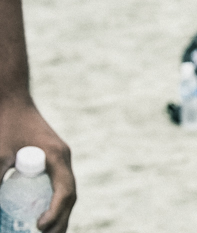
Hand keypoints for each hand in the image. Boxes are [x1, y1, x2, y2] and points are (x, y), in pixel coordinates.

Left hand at [0, 96, 75, 232]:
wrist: (9, 99)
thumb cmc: (3, 123)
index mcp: (57, 156)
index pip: (64, 191)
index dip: (55, 213)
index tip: (38, 227)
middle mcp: (62, 159)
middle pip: (68, 197)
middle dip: (60, 222)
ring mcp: (58, 160)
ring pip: (65, 193)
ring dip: (58, 215)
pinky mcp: (50, 160)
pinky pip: (56, 186)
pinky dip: (52, 204)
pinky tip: (38, 217)